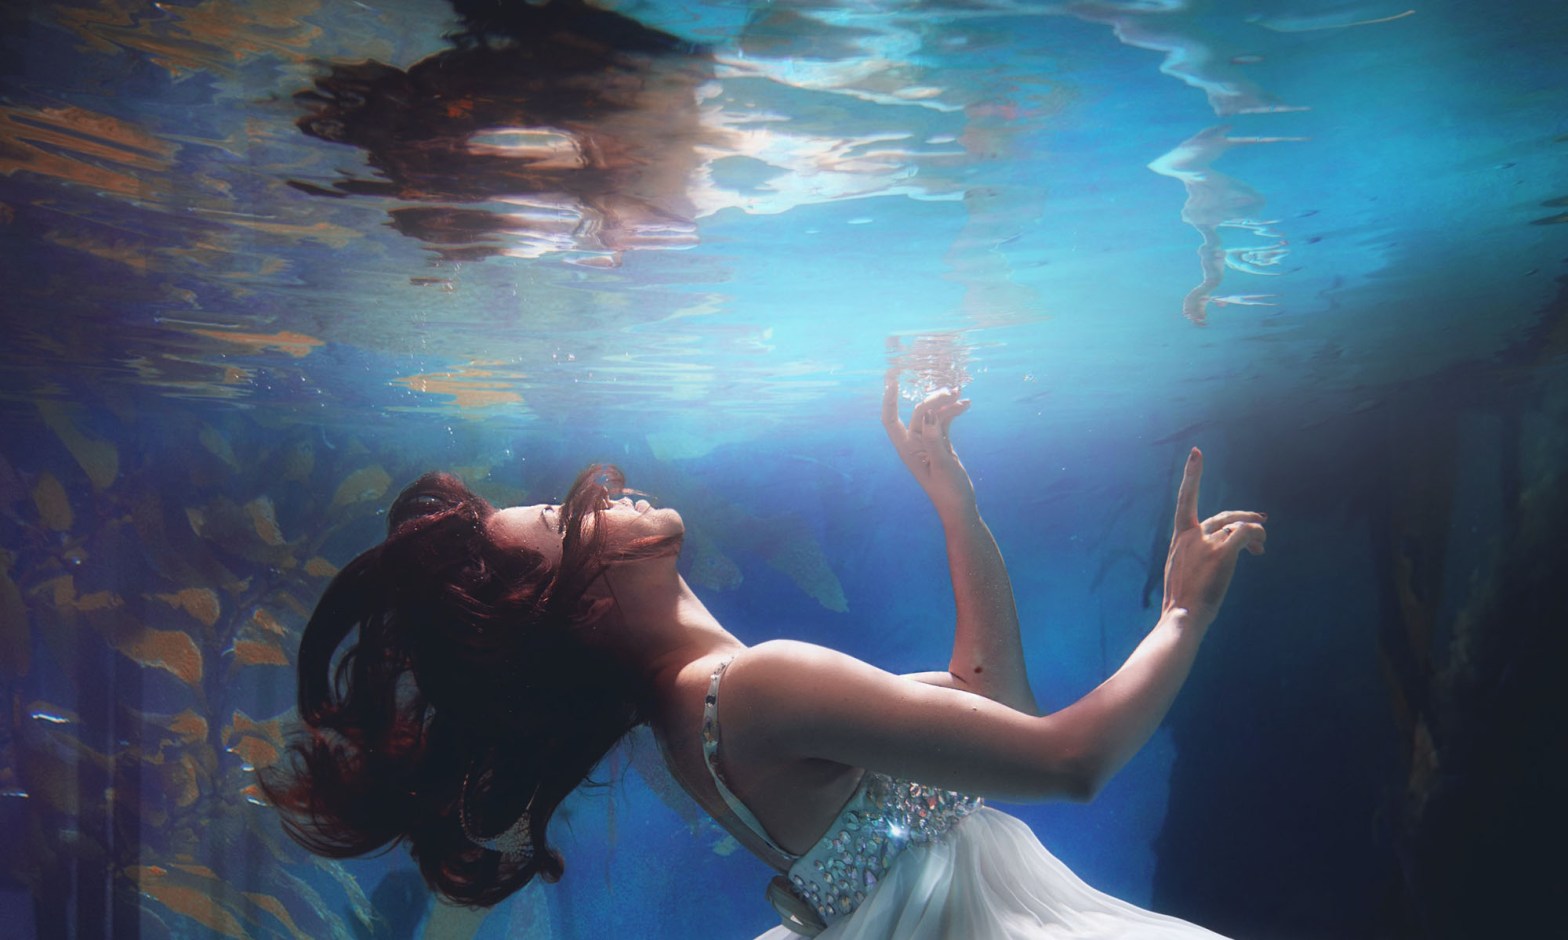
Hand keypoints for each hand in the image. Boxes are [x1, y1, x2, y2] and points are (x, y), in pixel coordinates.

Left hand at [882, 368, 975, 515]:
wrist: (961, 507)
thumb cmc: (948, 491)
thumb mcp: (942, 465)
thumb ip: (934, 439)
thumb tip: (930, 414)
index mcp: (907, 449)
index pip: (890, 420)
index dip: (889, 401)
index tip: (893, 382)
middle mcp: (914, 444)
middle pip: (919, 413)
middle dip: (933, 400)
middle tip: (951, 392)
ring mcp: (928, 442)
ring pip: (933, 414)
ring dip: (945, 403)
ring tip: (960, 394)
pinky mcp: (941, 443)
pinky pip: (944, 421)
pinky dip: (953, 412)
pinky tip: (965, 405)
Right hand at [1161, 448, 1265, 628]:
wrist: (1182, 617)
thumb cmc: (1184, 601)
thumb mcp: (1183, 570)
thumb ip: (1198, 552)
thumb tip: (1226, 547)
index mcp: (1179, 538)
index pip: (1185, 498)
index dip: (1192, 475)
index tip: (1197, 452)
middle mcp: (1191, 535)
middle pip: (1223, 516)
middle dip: (1243, 516)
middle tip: (1261, 519)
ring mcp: (1206, 544)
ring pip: (1238, 526)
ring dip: (1254, 532)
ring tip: (1260, 547)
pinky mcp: (1222, 553)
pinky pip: (1246, 533)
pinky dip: (1257, 536)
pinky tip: (1259, 549)